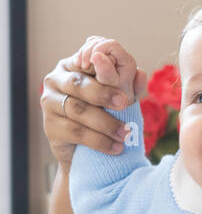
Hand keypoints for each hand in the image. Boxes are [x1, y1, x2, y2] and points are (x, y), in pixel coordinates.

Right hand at [40, 38, 147, 168]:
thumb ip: (128, 86)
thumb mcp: (117, 98)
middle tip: (124, 103)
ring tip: (125, 134)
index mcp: (72, 65)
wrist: (86, 153)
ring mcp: (48, 102)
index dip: (104, 68)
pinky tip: (115, 148)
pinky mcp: (49, 126)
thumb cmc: (103, 116)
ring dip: (105, 122)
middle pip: (78, 83)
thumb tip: (141, 74)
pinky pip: (75, 131)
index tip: (120, 79)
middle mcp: (55, 79)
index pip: (87, 60)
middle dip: (103, 93)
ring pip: (77, 109)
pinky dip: (99, 140)